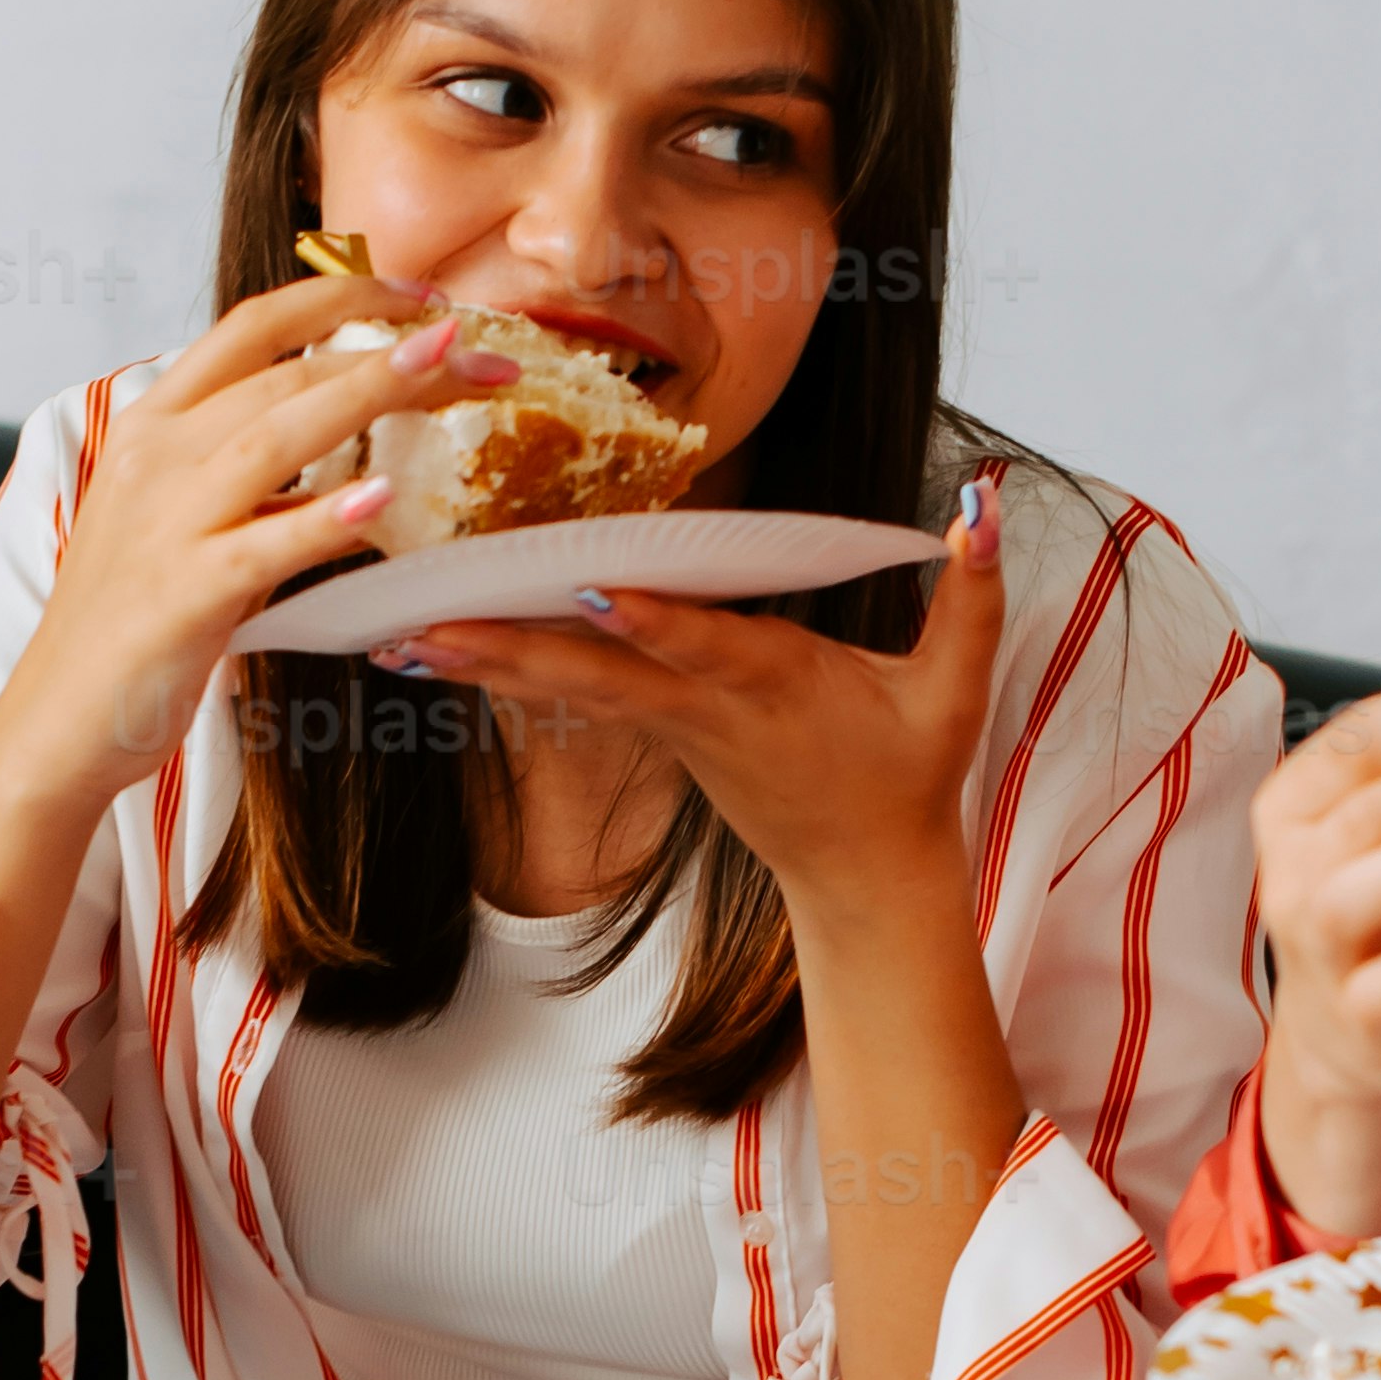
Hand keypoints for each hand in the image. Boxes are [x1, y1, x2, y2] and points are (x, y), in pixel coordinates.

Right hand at [0, 280, 519, 835]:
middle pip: (284, 375)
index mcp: (153, 425)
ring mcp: (167, 522)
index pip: (252, 327)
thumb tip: (340, 443)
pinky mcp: (184, 593)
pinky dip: (324, 517)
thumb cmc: (128, 622)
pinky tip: (382, 499)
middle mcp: (156, 457)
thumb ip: (246, 474)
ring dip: (368, 393)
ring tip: (444, 369)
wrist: (60, 718)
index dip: (340, 296)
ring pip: (278, 434)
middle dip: (389, 353)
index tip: (420, 296)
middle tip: (477, 352)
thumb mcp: (178, 518)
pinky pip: (265, 544)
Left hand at [404, 459, 1012, 929]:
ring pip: (566, 685)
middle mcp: (707, 706)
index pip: (705, 648)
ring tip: (397, 637)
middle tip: (420, 627)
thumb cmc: (910, 776)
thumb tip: (983, 500)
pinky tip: (436, 650)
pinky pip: (570, 693)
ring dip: (482, 660)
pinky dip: (505, 670)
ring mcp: (672, 725)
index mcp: (775, 685)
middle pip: (597, 671)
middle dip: (509, 649)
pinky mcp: (655, 731)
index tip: (590, 591)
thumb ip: (975, 593)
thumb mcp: (958, 690)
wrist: (865, 879)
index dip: (652, 622)